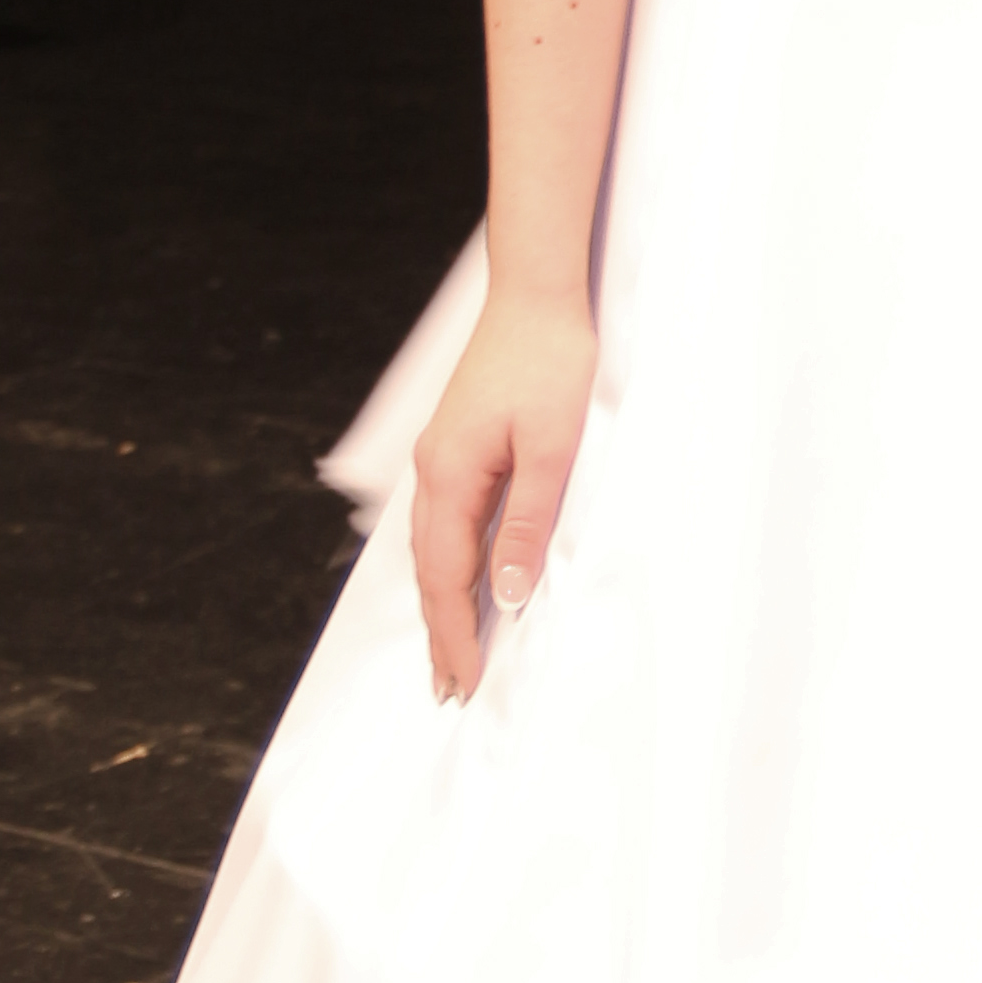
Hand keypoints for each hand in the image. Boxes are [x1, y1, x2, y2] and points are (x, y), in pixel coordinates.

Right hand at [411, 279, 597, 702]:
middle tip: (447, 687)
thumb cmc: (549, 363)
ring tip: (450, 647)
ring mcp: (441, 456)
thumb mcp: (552, 450)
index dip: (453, 634)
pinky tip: (459, 577)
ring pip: (433, 546)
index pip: (446, 578)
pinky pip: (445, 520)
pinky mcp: (457, 444)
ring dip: (441, 599)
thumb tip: (508, 594)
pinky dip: (448, 561)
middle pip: (429, 569)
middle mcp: (434, 471)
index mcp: (451, 477)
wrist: (536, 295)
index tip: (461, 682)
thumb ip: (528, 524)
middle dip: (438, 631)